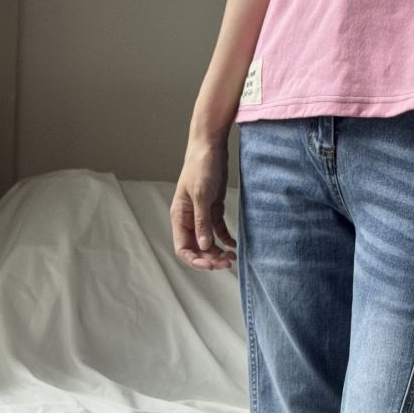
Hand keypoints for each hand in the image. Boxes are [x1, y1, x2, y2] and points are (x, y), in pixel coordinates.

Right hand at [171, 132, 236, 270]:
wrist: (210, 146)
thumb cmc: (201, 167)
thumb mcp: (201, 195)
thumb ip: (202, 221)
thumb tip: (203, 246)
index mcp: (179, 217)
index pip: (183, 248)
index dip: (195, 260)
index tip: (210, 266)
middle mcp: (189, 219)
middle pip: (197, 248)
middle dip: (210, 258)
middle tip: (227, 263)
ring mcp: (201, 215)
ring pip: (208, 242)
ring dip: (219, 251)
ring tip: (233, 256)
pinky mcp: (213, 209)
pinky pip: (218, 231)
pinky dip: (225, 240)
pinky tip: (234, 245)